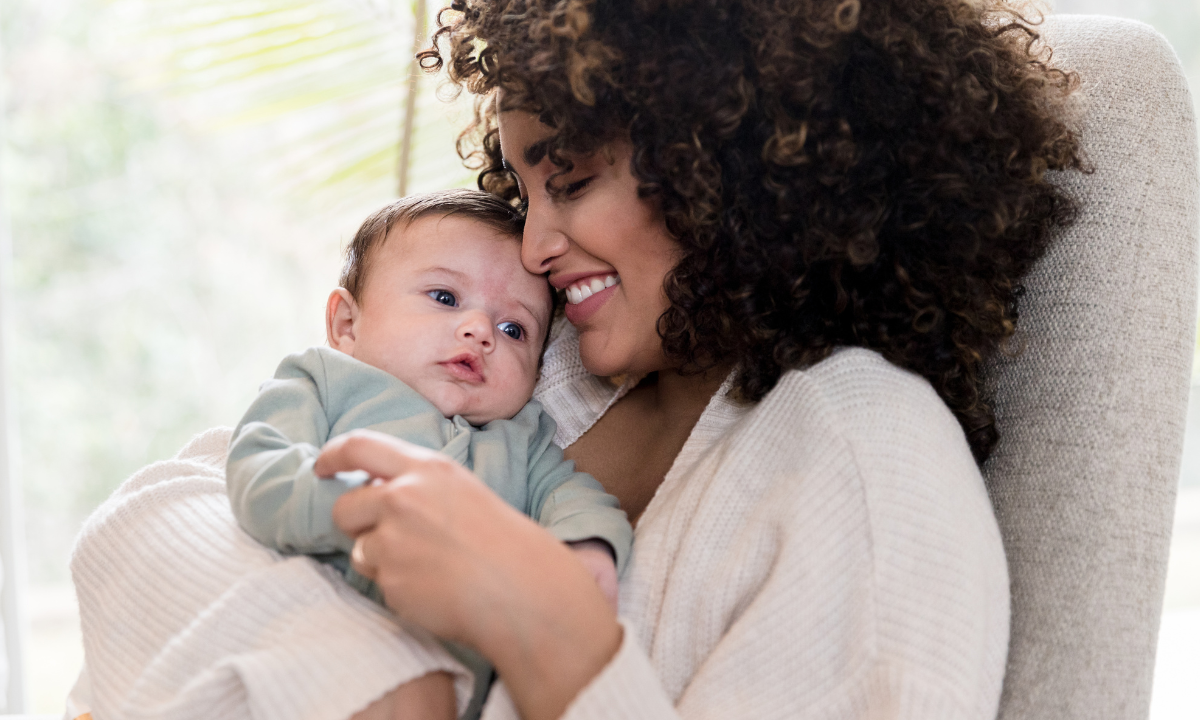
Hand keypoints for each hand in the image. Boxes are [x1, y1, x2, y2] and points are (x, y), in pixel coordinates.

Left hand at [317, 430, 622, 719]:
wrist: (520, 588)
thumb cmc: (499, 541)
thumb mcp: (460, 490)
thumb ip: (416, 486)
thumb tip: (373, 493)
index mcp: (426, 469)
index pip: (359, 446)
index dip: (332, 455)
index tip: (322, 467)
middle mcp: (403, 498)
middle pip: (345, 507)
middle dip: (355, 523)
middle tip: (387, 537)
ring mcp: (394, 540)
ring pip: (359, 549)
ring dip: (382, 560)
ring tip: (428, 566)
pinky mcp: (391, 580)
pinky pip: (378, 581)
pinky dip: (399, 586)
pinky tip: (433, 587)